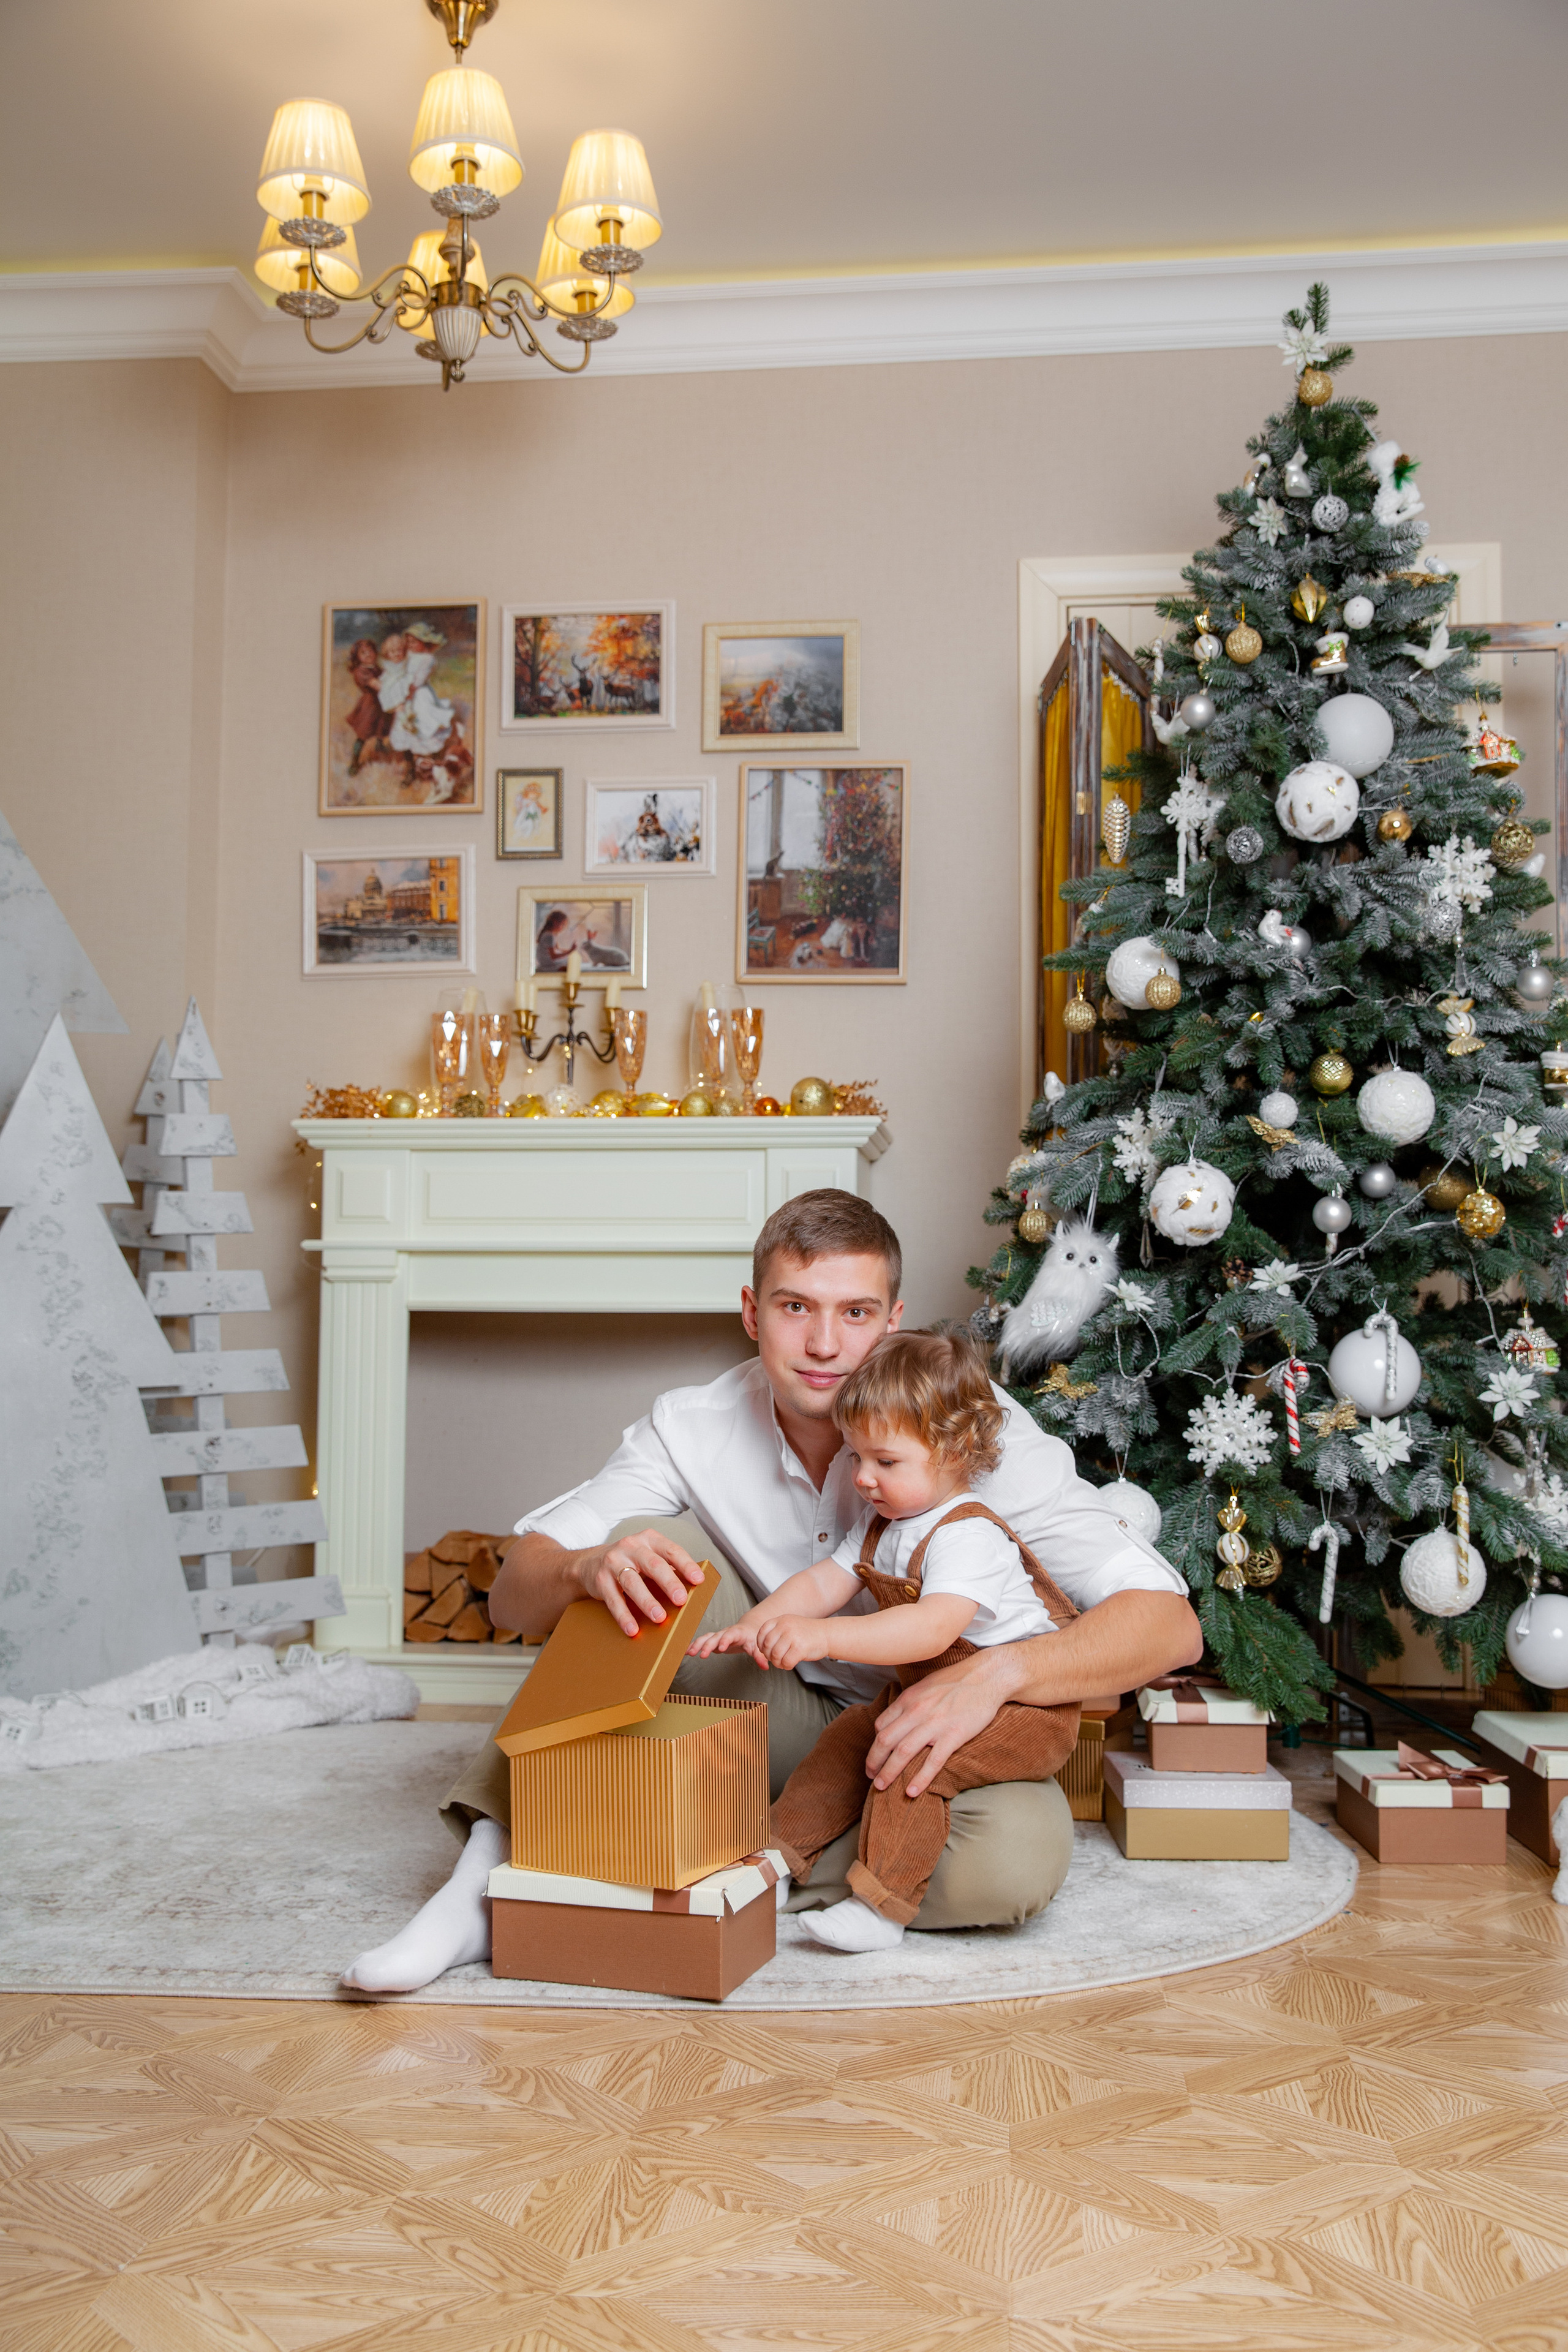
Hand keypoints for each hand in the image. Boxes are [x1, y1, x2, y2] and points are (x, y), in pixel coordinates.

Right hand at [584, 1531, 705, 1637]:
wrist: (590, 1563)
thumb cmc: (630, 1561)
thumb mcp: (648, 1556)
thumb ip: (668, 1567)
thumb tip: (693, 1588)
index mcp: (649, 1539)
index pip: (671, 1550)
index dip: (686, 1565)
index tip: (698, 1579)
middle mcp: (631, 1547)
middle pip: (653, 1565)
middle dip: (669, 1583)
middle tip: (681, 1600)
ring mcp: (613, 1562)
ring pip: (632, 1582)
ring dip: (647, 1601)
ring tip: (660, 1617)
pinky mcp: (600, 1580)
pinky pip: (614, 1599)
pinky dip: (624, 1615)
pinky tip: (633, 1629)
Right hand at [687, 1622, 767, 1662]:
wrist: (747, 1629)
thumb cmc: (752, 1638)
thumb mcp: (757, 1646)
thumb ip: (759, 1656)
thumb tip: (766, 1666)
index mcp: (737, 1632)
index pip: (730, 1635)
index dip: (725, 1641)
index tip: (720, 1648)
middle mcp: (725, 1632)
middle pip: (715, 1637)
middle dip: (708, 1645)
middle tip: (701, 1655)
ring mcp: (718, 1635)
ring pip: (706, 1638)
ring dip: (697, 1645)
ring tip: (689, 1653)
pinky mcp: (713, 1640)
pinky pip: (702, 1641)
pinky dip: (694, 1646)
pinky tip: (685, 1652)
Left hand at [752, 1614, 831, 1670]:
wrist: (827, 1634)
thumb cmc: (807, 1633)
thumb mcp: (789, 1624)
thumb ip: (776, 1632)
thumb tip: (762, 1648)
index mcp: (781, 1620)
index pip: (761, 1632)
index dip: (760, 1644)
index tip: (766, 1650)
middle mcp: (785, 1626)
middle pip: (766, 1646)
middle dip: (769, 1656)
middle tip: (776, 1659)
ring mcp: (792, 1636)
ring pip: (775, 1656)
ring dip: (778, 1663)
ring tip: (783, 1662)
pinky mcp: (800, 1648)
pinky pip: (786, 1662)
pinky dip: (786, 1666)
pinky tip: (791, 1664)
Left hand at [864, 1654, 1004, 1797]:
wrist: (987, 1677)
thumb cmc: (957, 1680)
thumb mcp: (926, 1685)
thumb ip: (911, 1702)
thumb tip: (899, 1717)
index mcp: (909, 1698)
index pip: (881, 1724)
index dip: (874, 1744)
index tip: (874, 1757)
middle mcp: (917, 1711)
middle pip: (885, 1740)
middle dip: (874, 1761)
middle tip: (870, 1776)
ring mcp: (935, 1724)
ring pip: (903, 1752)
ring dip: (888, 1772)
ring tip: (880, 1787)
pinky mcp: (953, 1735)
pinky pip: (933, 1761)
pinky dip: (920, 1778)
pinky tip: (911, 1792)